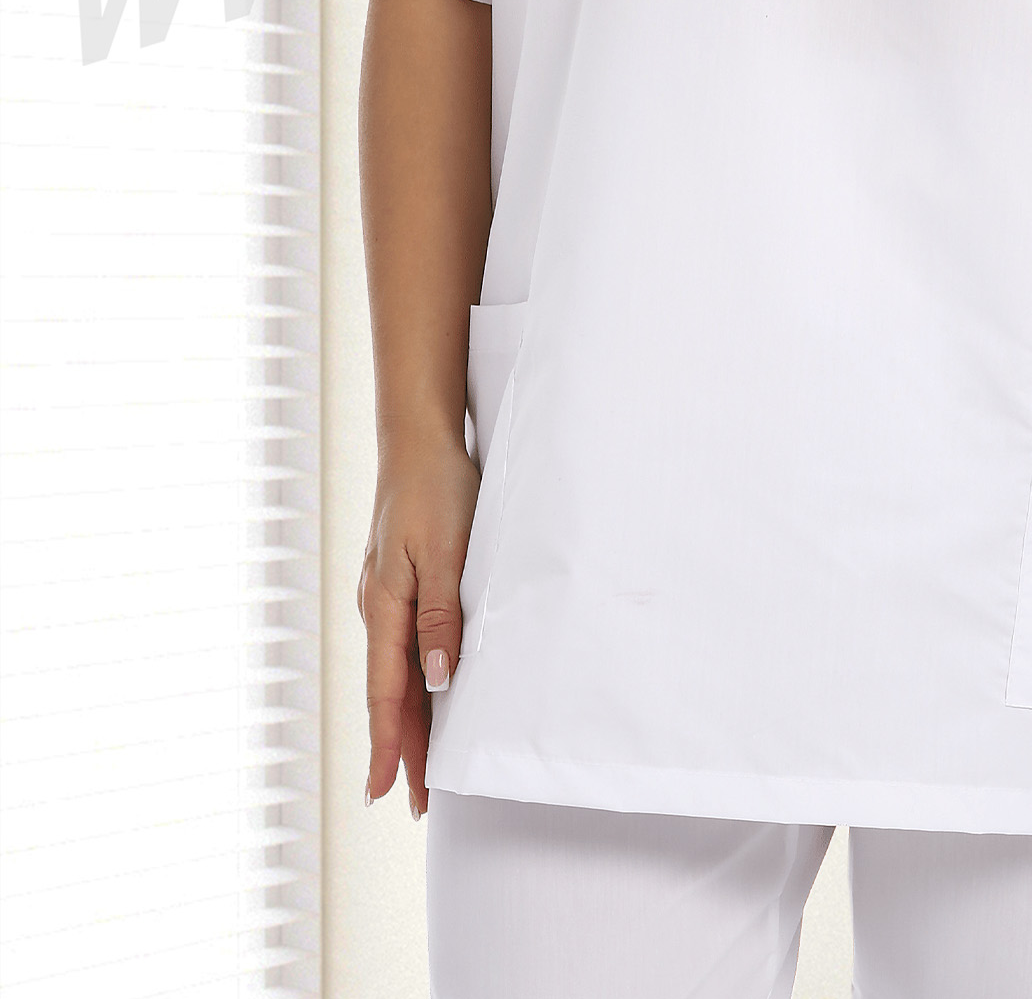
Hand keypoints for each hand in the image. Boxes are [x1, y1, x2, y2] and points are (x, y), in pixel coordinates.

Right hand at [358, 435, 480, 817]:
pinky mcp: (398, 580)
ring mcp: (384, 594)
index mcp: (383, 607)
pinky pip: (402, 644)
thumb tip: (437, 682)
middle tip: (415, 802)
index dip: (389, 747)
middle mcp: (377, 608)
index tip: (386, 795)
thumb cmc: (436, 489)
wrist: (418, 438)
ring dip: (408, 718)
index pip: (385, 694)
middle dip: (401, 748)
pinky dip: (411, 679)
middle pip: (389, 692)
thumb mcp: (446, 553)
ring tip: (421, 764)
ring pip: (395, 670)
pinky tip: (425, 689)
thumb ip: (440, 617)